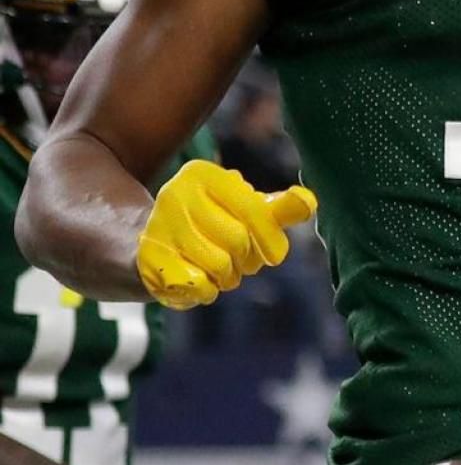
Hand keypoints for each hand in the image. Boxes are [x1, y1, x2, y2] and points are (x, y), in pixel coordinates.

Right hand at [136, 160, 316, 310]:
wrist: (152, 246)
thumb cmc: (213, 224)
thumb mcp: (244, 208)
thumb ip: (278, 208)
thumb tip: (308, 202)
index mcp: (202, 175)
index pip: (254, 211)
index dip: (271, 239)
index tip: (274, 254)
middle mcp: (175, 194)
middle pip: (237, 241)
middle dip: (248, 259)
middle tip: (241, 261)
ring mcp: (158, 227)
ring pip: (219, 265)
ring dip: (229, 276)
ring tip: (222, 270)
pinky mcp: (148, 260)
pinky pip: (198, 285)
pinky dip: (208, 290)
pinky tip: (202, 280)